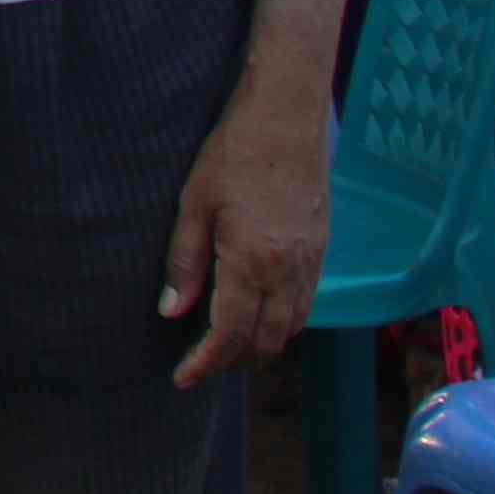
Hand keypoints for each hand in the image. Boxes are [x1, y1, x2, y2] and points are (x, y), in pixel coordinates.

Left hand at [160, 72, 331, 386]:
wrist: (287, 116)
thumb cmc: (233, 153)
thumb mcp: (193, 204)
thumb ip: (185, 262)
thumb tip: (172, 311)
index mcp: (252, 263)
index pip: (230, 335)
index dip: (205, 363)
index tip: (182, 377)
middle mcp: (289, 272)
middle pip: (265, 341)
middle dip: (232, 362)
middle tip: (200, 364)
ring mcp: (312, 262)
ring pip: (291, 328)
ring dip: (260, 346)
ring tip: (228, 347)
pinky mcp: (322, 249)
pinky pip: (306, 304)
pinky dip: (283, 322)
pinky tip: (260, 314)